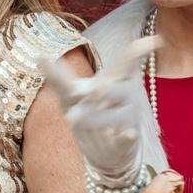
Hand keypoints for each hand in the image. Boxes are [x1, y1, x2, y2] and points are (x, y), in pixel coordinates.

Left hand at [40, 36, 159, 184]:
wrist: (105, 152)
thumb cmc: (89, 112)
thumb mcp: (71, 94)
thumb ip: (58, 76)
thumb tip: (38, 55)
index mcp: (113, 81)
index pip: (126, 62)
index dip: (138, 52)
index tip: (154, 40)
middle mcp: (124, 96)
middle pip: (117, 90)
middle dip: (106, 90)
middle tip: (92, 90)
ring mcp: (126, 119)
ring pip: (118, 116)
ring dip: (98, 117)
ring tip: (72, 118)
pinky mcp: (126, 142)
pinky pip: (129, 138)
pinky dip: (127, 137)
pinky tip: (127, 135)